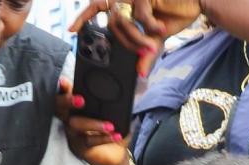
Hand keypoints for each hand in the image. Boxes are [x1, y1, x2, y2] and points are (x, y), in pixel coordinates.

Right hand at [54, 76, 132, 164]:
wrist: (115, 153)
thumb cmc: (112, 127)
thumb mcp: (116, 111)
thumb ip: (117, 97)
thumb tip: (130, 81)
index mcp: (75, 105)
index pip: (64, 93)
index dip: (61, 88)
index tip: (63, 81)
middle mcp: (69, 117)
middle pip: (60, 108)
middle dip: (67, 101)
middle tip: (80, 100)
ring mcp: (72, 133)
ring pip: (76, 125)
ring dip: (94, 124)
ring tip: (110, 126)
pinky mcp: (79, 147)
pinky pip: (88, 140)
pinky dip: (103, 138)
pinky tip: (116, 135)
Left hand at [70, 0, 199, 44]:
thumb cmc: (176, 12)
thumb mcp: (157, 37)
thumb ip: (146, 52)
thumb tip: (140, 73)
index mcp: (124, 3)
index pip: (96, 6)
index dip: (83, 17)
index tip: (71, 30)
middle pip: (112, 24)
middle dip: (126, 44)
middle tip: (144, 53)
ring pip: (122, 21)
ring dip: (136, 39)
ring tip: (153, 46)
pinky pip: (139, 14)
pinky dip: (149, 26)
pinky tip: (162, 29)